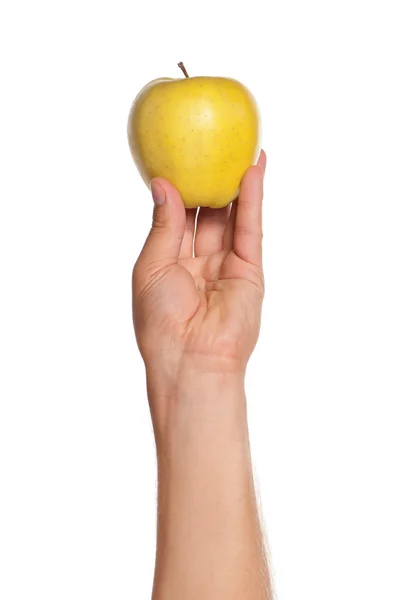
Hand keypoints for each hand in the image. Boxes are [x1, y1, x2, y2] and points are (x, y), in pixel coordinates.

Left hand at [133, 151, 265, 387]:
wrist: (190, 358)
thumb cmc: (161, 321)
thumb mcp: (151, 266)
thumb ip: (163, 225)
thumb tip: (165, 184)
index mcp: (170, 264)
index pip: (177, 219)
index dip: (180, 190)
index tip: (180, 159)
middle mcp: (199, 263)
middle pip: (207, 215)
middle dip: (210, 183)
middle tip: (214, 148)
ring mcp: (227, 266)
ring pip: (232, 217)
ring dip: (236, 184)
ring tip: (240, 147)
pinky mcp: (250, 271)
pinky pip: (250, 228)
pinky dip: (252, 200)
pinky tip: (252, 171)